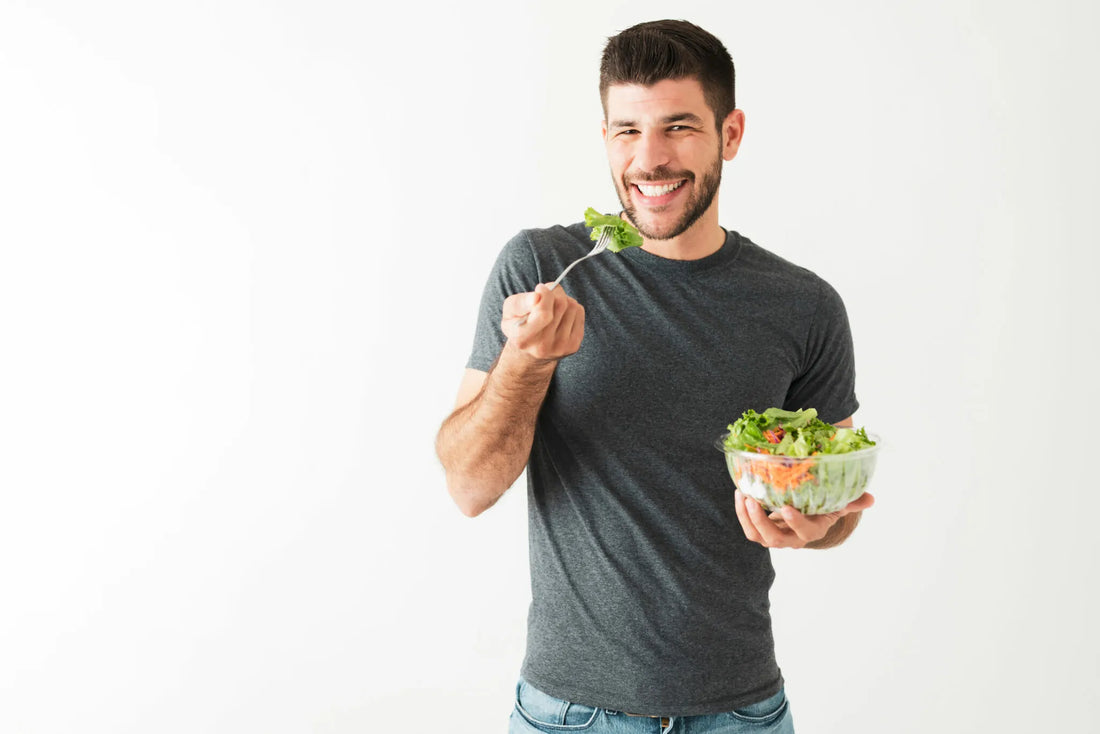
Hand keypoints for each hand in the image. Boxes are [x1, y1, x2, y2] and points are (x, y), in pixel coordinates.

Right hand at [501, 284, 584, 362]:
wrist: (529, 350)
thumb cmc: (518, 324)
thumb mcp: (509, 311)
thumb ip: (520, 302)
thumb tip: (537, 297)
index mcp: (522, 339)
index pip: (543, 314)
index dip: (545, 295)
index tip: (540, 289)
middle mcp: (542, 346)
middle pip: (560, 305)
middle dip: (554, 292)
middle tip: (546, 293)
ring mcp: (560, 347)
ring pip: (572, 306)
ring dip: (563, 299)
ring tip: (552, 306)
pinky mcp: (573, 345)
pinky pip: (579, 312)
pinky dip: (571, 307)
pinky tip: (560, 314)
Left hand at [734, 490, 874, 548]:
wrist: (806, 517)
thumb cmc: (822, 508)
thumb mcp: (836, 504)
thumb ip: (851, 502)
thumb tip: (871, 499)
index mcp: (812, 531)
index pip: (805, 531)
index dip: (796, 522)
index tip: (786, 508)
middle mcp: (792, 539)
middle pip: (775, 539)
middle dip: (762, 521)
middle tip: (753, 501)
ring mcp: (775, 537)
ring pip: (757, 536)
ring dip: (747, 517)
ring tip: (742, 495)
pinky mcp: (761, 532)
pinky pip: (749, 529)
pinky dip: (741, 513)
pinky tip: (739, 493)